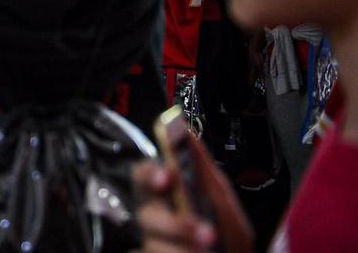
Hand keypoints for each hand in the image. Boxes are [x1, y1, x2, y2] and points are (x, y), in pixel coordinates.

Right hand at [133, 132, 253, 251]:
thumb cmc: (230, 241)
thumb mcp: (224, 204)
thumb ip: (204, 172)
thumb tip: (186, 132)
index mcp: (168, 197)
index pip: (144, 175)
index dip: (149, 174)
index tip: (167, 177)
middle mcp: (157, 220)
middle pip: (146, 214)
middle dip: (176, 225)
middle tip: (207, 234)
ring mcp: (153, 244)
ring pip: (153, 242)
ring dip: (187, 247)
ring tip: (210, 249)